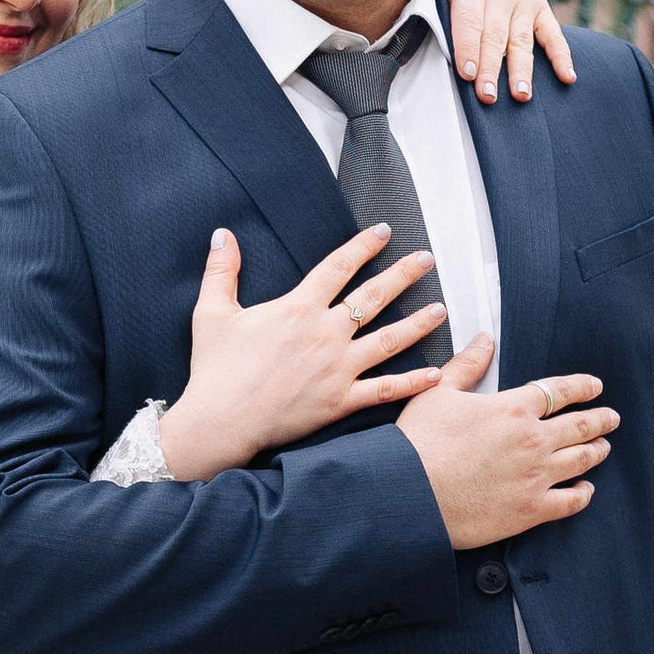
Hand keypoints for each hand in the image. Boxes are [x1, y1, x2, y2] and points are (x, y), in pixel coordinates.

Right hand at [155, 223, 447, 481]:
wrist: (221, 421)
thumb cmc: (215, 369)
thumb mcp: (212, 313)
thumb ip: (221, 271)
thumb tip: (222, 234)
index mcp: (298, 308)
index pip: (339, 267)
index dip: (363, 246)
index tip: (383, 231)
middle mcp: (325, 334)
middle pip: (374, 296)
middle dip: (404, 274)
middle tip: (427, 259)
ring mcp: (337, 368)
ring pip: (389, 340)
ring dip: (418, 323)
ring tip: (441, 309)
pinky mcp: (340, 401)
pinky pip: (384, 390)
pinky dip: (412, 382)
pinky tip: (436, 373)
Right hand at [395, 336, 615, 545]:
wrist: (410, 494)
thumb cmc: (418, 443)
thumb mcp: (438, 393)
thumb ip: (467, 365)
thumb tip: (485, 339)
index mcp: (512, 408)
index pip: (559, 391)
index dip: (582, 386)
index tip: (595, 386)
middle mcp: (532, 440)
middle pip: (580, 425)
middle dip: (600, 419)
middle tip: (611, 417)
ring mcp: (536, 476)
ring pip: (582, 460)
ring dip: (597, 451)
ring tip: (603, 447)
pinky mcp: (531, 509)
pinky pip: (570, 501)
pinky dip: (583, 494)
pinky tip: (586, 489)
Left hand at [425, 0, 577, 106]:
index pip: (470, 19)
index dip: (468, 47)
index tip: (467, 74)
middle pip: (495, 36)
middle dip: (491, 68)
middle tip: (487, 96)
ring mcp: (524, 1)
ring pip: (521, 41)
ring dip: (522, 70)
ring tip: (521, 95)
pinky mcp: (539, 9)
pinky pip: (552, 35)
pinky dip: (561, 56)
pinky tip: (567, 78)